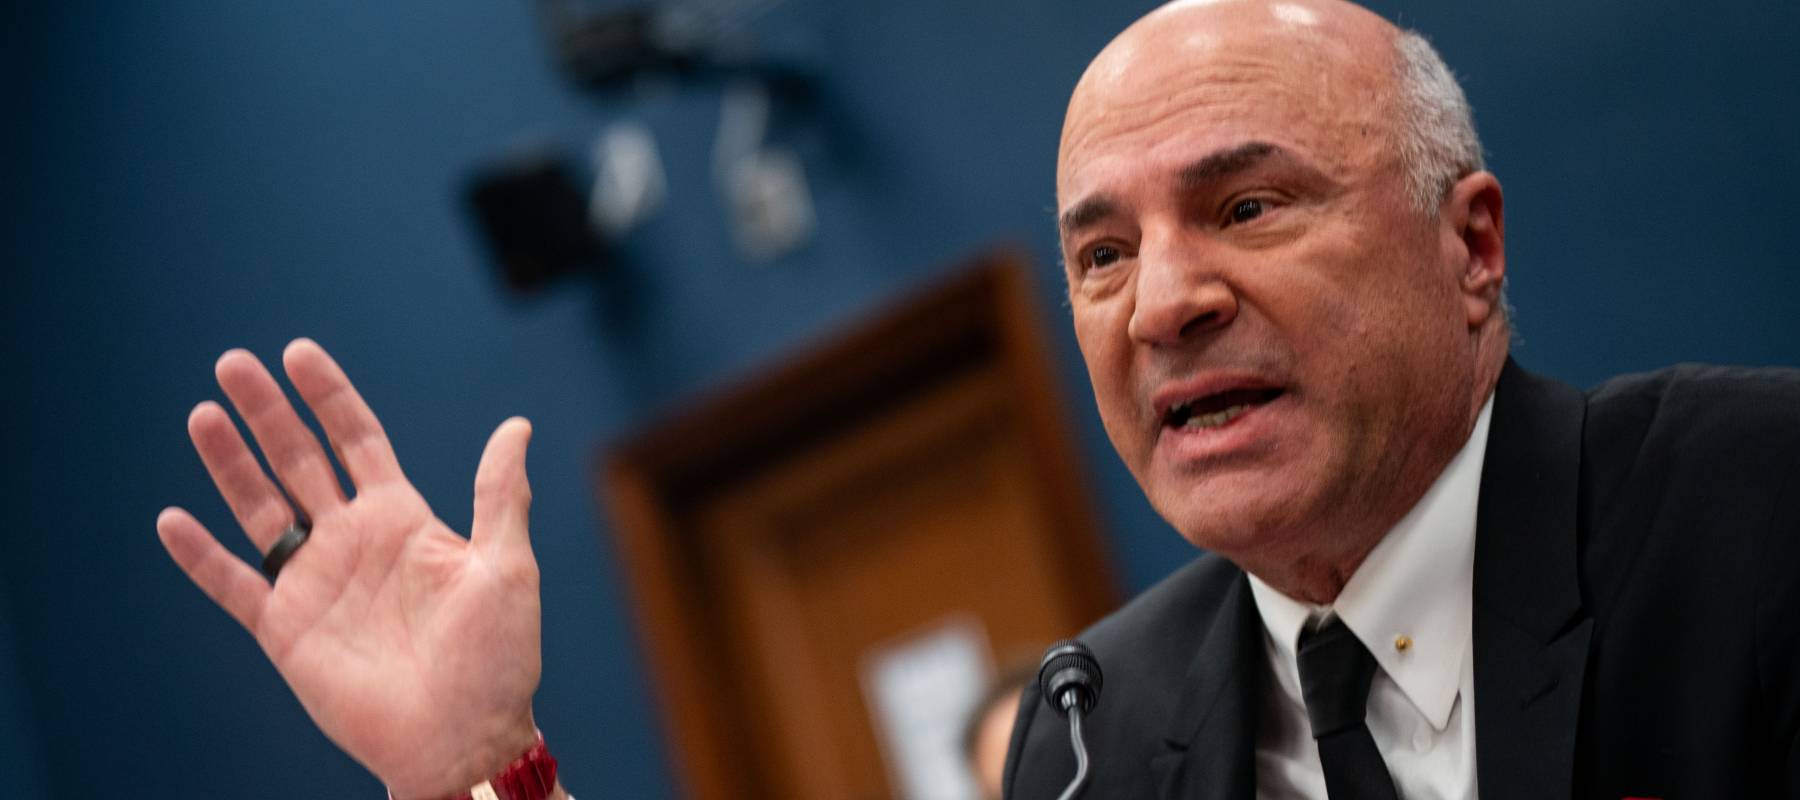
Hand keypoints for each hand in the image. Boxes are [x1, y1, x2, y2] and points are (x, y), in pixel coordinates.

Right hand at [157, 339, 544, 798]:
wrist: (463, 739)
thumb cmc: (496, 659)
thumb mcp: (506, 567)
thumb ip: (500, 495)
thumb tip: (515, 424)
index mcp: (404, 519)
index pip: (357, 440)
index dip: (328, 397)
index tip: (298, 353)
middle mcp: (352, 541)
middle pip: (298, 460)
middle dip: (267, 412)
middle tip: (234, 363)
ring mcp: (315, 582)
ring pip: (259, 508)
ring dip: (229, 464)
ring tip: (202, 414)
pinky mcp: (285, 629)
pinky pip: (233, 585)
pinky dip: (201, 556)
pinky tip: (171, 519)